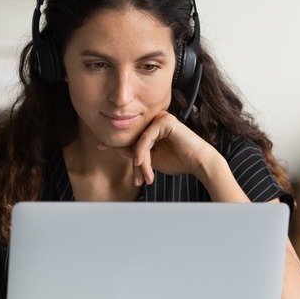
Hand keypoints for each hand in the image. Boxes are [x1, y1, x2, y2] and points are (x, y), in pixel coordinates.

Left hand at [100, 111, 216, 185]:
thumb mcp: (151, 159)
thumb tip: (114, 147)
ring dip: (141, 162)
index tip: (100, 146)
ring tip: (147, 176)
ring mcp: (160, 118)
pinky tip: (142, 163)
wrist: (199, 163)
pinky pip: (145, 138)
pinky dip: (142, 152)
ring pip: (139, 141)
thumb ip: (135, 152)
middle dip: (135, 163)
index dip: (116, 143)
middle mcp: (155, 120)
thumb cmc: (179, 161)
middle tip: (139, 180)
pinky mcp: (165, 121)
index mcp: (152, 127)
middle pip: (134, 140)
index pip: (132, 136)